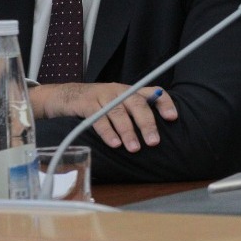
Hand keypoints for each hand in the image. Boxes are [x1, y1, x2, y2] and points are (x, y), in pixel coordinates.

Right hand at [31, 83, 177, 151]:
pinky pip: (98, 118)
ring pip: (119, 113)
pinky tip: (114, 143)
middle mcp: (120, 91)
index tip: (173, 117)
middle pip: (138, 104)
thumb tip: (155, 135)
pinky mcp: (86, 104)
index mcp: (132, 91)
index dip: (165, 103)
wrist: (67, 95)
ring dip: (128, 131)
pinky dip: (107, 132)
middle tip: (154, 142)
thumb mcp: (120, 104)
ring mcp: (103, 96)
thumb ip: (136, 114)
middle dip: (147, 123)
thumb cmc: (100, 104)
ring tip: (135, 148)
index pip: (154, 92)